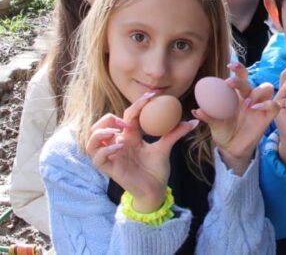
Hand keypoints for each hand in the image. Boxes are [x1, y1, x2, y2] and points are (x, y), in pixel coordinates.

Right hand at [84, 93, 198, 212]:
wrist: (155, 191)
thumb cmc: (156, 170)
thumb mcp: (165, 149)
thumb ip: (175, 134)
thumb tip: (193, 122)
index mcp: (130, 136)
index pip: (128, 115)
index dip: (138, 104)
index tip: (151, 95)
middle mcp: (118, 144)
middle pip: (101, 125)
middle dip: (109, 118)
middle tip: (125, 122)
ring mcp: (112, 157)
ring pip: (92, 141)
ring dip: (101, 132)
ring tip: (117, 132)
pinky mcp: (110, 169)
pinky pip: (98, 158)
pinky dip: (105, 150)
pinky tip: (118, 148)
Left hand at [193, 62, 278, 174]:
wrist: (232, 148)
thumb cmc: (223, 131)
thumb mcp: (214, 124)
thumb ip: (208, 116)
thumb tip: (196, 111)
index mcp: (236, 94)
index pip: (240, 75)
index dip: (238, 68)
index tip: (229, 65)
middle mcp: (248, 97)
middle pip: (250, 81)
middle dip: (240, 80)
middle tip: (229, 84)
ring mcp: (259, 106)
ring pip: (267, 88)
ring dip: (257, 92)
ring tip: (247, 103)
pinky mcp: (267, 117)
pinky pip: (274, 105)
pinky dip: (268, 104)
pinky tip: (256, 109)